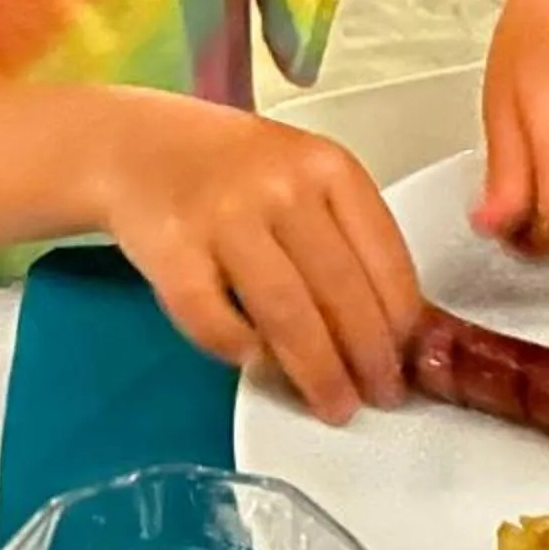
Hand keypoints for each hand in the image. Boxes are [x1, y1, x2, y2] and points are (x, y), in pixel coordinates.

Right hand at [89, 90, 423, 425]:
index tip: (411, 360)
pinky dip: (242, 353)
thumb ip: (350, 237)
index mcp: (327, 166)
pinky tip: (260, 368)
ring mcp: (223, 218)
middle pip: (342, 292)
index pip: (386, 258)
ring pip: (287, 315)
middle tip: (380, 395)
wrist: (137, 145)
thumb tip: (407, 328)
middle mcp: (280, 187)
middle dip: (369, 359)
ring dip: (317, 372)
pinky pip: (216, 322)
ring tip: (333, 404)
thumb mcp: (305, 177)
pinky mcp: (171, 250)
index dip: (403, 322)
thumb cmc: (234, 170)